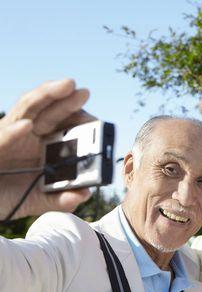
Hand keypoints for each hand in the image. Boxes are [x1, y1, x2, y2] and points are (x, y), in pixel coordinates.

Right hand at [0, 79, 94, 219]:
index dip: (80, 119)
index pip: (66, 125)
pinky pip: (2, 137)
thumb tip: (84, 194)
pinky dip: (13, 132)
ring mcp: (10, 134)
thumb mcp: (38, 199)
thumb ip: (61, 199)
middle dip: (68, 100)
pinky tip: (26, 126)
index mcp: (45, 144)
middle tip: (84, 92)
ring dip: (46, 96)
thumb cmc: (9, 194)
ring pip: (28, 109)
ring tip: (66, 86)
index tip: (97, 122)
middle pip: (51, 111)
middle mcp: (29, 133)